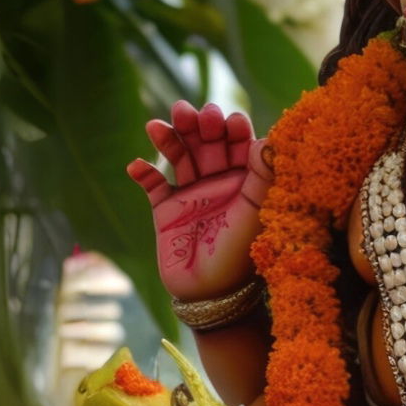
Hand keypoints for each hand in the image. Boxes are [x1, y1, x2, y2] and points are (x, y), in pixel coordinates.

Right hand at [128, 102, 270, 301]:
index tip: (229, 120)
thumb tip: (269, 139)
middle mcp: (218, 182)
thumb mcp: (255, 210)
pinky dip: (144, 173)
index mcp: (244, 180)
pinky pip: (153, 185)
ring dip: (169, 139)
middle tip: (189, 112)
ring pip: (179, 156)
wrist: (211, 292)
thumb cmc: (240, 252)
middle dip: (197, 125)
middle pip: (206, 142)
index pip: (238, 143)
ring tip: (156, 125)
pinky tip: (136, 165)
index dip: (232, 128)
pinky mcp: (166, 210)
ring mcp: (191, 194)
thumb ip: (262, 174)